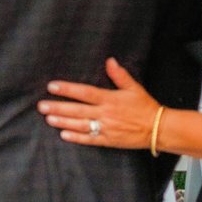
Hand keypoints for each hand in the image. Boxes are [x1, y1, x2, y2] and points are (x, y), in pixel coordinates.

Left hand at [38, 57, 162, 147]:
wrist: (159, 129)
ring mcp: (106, 128)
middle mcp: (106, 114)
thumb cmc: (146, 107)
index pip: (85, 92)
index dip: (68, 89)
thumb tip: (110, 61)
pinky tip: (63, 135)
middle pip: (78, 110)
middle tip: (41, 106)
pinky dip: (77, 138)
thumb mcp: (134, 88)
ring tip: (48, 118)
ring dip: (63, 122)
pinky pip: (90, 140)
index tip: (52, 86)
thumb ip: (120, 75)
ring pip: (81, 125)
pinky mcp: (109, 140)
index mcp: (110, 99)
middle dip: (58, 107)